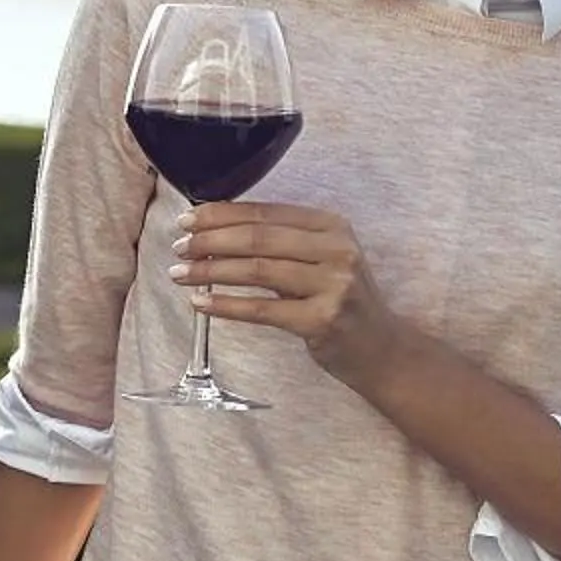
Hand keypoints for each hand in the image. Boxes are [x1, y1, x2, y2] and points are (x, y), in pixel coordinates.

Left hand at [168, 201, 402, 381]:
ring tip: (180, 273)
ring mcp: (333, 285)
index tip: (187, 219)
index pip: (266, 212)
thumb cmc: (340, 300)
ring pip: (257, 270)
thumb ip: (281, 242)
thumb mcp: (322, 259)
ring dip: (211, 271)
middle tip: (179, 247)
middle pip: (258, 238)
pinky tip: (201, 303)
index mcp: (331, 225)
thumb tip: (214, 230)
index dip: (221, 214)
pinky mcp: (322, 320)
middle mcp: (336, 250)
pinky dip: (226, 305)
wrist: (382, 349)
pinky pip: (262, 310)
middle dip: (210, 240)